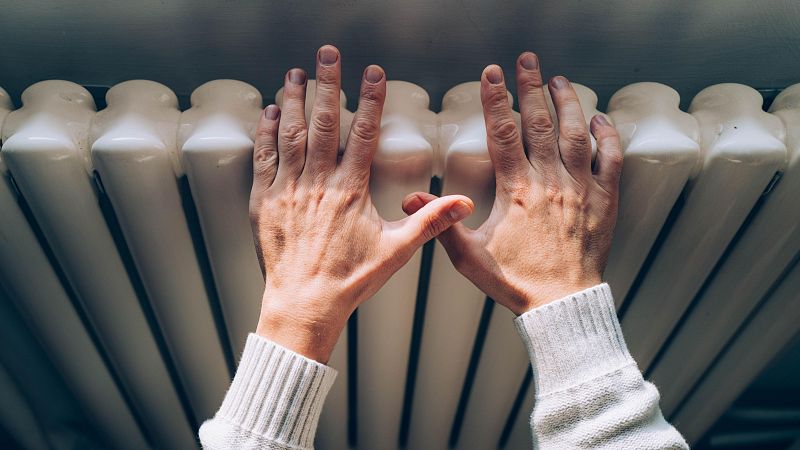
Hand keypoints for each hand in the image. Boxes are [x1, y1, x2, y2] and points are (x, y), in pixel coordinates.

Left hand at [249, 45, 473, 361]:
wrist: (304, 305)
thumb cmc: (349, 280)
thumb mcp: (396, 251)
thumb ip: (429, 222)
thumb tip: (464, 203)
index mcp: (350, 191)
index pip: (364, 135)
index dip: (371, 101)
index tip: (374, 73)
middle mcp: (318, 184)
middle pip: (324, 124)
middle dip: (328, 85)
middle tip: (329, 54)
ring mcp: (288, 190)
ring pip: (291, 135)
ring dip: (294, 100)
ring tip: (297, 72)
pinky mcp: (265, 202)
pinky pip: (264, 159)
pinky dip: (266, 133)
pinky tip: (270, 112)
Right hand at [403, 52, 622, 314]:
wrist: (562, 305)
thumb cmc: (516, 282)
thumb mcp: (468, 255)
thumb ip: (441, 222)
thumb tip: (411, 198)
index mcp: (516, 190)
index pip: (502, 132)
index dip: (495, 100)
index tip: (491, 74)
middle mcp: (549, 181)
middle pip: (540, 123)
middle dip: (531, 87)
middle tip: (526, 61)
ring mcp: (579, 188)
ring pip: (575, 134)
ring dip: (567, 102)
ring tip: (559, 79)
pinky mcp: (603, 201)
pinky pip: (610, 161)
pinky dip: (607, 137)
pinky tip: (600, 119)